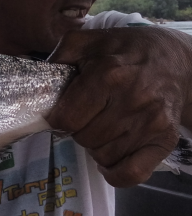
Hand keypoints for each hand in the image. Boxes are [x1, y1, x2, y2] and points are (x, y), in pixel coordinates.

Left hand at [48, 27, 191, 186]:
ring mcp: (152, 123)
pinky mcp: (166, 140)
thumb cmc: (125, 51)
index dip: (58, 118)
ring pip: (103, 156)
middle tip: (88, 115)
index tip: (63, 111)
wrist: (177, 60)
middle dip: (78, 129)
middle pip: (83, 138)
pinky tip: (110, 158)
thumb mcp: (87, 41)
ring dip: (96, 147)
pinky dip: (115, 172)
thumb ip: (58, 56)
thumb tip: (38, 86)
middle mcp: (133, 100)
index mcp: (109, 75)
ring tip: (103, 127)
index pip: (67, 118)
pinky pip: (131, 174)